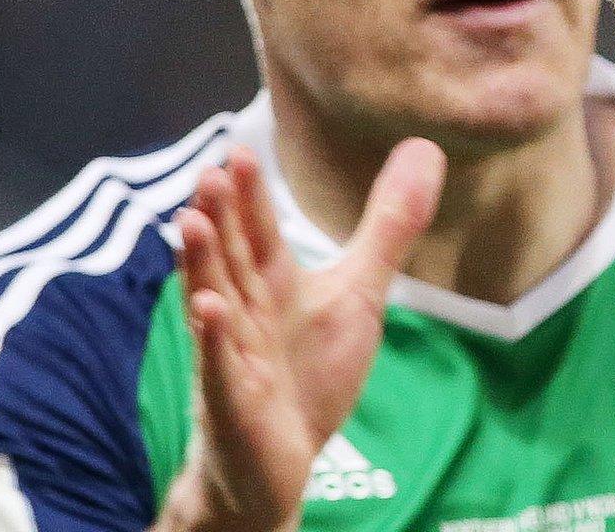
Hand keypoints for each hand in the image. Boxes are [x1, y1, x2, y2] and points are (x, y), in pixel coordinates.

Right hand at [155, 138, 445, 531]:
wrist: (277, 465)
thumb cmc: (308, 373)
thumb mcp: (359, 293)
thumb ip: (387, 227)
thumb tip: (425, 148)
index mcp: (272, 284)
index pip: (258, 232)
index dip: (249, 196)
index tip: (237, 150)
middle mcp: (245, 313)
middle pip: (232, 259)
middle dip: (219, 218)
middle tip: (208, 172)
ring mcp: (233, 358)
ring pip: (215, 305)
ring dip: (202, 267)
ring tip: (189, 222)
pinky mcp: (233, 404)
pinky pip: (220, 370)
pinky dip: (214, 342)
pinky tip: (206, 312)